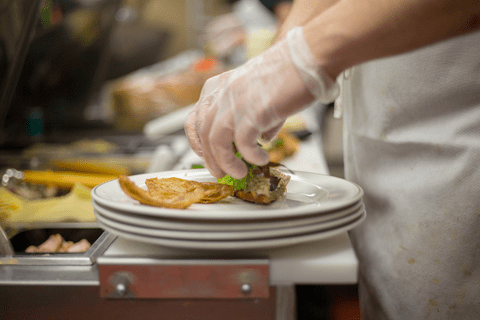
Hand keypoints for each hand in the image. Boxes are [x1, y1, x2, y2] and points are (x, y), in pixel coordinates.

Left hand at [185, 27, 338, 178]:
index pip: (196, 119)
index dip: (198, 142)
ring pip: (216, 141)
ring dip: (225, 162)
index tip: (207, 156)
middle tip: (221, 172)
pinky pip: (243, 143)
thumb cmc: (289, 72)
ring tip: (238, 173)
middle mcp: (223, 93)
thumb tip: (260, 138)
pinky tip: (260, 158)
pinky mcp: (253, 111)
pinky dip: (250, 156)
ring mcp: (236, 101)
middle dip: (210, 158)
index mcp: (219, 86)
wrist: (307, 58)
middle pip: (203, 133)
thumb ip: (254, 115)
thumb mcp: (259, 93)